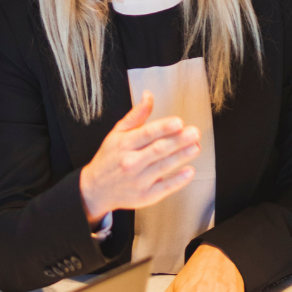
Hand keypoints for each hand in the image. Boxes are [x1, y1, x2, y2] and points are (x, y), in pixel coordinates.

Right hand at [78, 92, 200, 225]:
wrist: (96, 190)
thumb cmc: (109, 160)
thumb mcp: (116, 133)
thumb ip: (136, 116)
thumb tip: (149, 96)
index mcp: (124, 144)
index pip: (147, 134)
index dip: (164, 128)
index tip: (179, 122)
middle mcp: (131, 162)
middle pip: (158, 149)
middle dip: (179, 140)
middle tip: (194, 133)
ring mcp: (139, 180)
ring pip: (164, 166)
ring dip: (182, 156)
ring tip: (195, 147)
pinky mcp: (145, 196)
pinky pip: (165, 187)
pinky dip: (179, 180)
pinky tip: (190, 171)